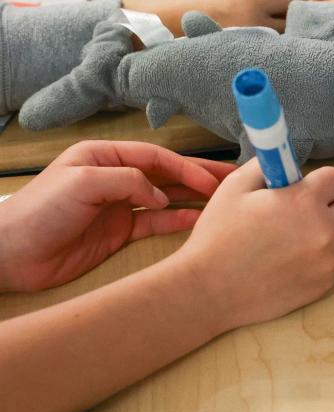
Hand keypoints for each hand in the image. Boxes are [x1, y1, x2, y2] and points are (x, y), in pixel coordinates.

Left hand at [0, 141, 234, 292]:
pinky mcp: (120, 232)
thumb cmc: (39, 211)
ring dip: (195, 198)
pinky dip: (179, 221)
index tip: (212, 180)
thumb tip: (160, 195)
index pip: (156, 158)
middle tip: (234, 181)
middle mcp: (116, 178)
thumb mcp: (83, 182)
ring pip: (167, 198)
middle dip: (200, 177)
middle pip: (167, 175)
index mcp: (105, 157)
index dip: (186, 167)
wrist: (12, 254)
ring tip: (226, 200)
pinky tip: (200, 221)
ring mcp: (120, 206)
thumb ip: (127, 181)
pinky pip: (157, 223)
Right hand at [131, 0, 307, 35]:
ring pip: (283, 38)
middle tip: (269, 12)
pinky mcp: (244, 61)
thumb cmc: (186, 0)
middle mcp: (257, 26)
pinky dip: (263, 46)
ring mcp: (252, 47)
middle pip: (294, 19)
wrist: (158, 31)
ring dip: (276, 31)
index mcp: (250, 1)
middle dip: (285, 14)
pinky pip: (267, 52)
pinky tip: (247, 42)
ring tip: (253, 26)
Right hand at [175, 160, 333, 331]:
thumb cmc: (218, 235)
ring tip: (298, 237)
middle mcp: (325, 230)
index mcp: (305, 201)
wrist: (209, 290)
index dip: (318, 181)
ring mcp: (328, 261)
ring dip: (333, 230)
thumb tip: (287, 160)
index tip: (302, 189)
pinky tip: (292, 260)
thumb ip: (268, 165)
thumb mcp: (235, 186)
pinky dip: (322, 257)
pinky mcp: (325, 284)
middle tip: (311, 210)